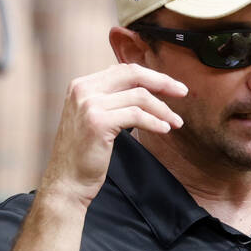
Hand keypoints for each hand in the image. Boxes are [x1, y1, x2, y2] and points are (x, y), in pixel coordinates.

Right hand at [40, 63, 186, 207]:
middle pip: (133, 74)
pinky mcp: (98, 122)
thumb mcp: (94, 118)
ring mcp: (89, 104)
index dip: (151, 76)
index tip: (171, 86)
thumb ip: (111, 100)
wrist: (67, 180)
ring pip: (139, 96)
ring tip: (177, 122)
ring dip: (163, 109)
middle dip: (162, 82)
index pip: (123, 70)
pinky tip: (165, 129)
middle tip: (183, 92)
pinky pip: (136, 115)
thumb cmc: (85, 154)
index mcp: (82, 85)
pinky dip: (155, 122)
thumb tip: (140, 89)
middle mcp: (83, 89)